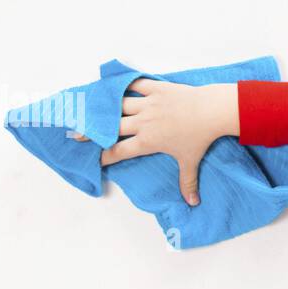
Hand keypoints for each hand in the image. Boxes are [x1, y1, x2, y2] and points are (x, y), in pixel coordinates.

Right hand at [71, 79, 234, 205]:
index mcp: (147, 142)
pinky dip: (124, 85)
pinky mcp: (156, 89)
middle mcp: (142, 123)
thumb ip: (187, 182)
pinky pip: (135, 85)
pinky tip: (115, 86)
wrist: (211, 111)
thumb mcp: (190, 162)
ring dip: (105, 108)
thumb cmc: (199, 138)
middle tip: (76, 133)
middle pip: (110, 127)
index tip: (94, 159)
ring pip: (119, 105)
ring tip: (90, 108)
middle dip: (92, 132)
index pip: (119, 151)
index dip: (104, 156)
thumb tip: (193, 203)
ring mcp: (148, 104)